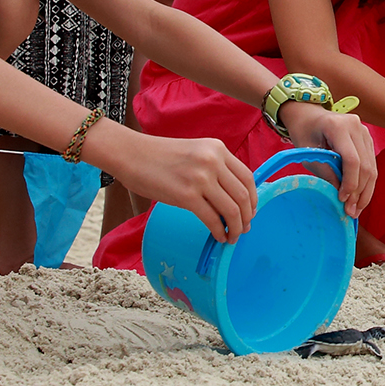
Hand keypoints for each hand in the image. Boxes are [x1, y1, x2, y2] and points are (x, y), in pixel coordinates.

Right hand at [107, 132, 257, 242]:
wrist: (131, 154)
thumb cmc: (158, 156)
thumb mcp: (195, 153)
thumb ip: (214, 169)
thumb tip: (230, 199)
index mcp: (217, 149)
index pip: (247, 177)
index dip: (253, 199)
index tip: (250, 211)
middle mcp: (213, 161)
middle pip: (243, 195)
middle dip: (247, 217)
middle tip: (244, 229)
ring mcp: (201, 178)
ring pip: (232, 210)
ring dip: (236, 227)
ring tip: (232, 236)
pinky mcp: (186, 195)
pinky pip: (212, 219)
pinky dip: (219, 231)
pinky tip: (218, 236)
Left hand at [282, 103, 377, 219]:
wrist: (308, 114)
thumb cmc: (304, 132)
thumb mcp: (307, 153)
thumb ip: (324, 172)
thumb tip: (340, 196)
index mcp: (338, 126)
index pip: (351, 160)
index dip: (349, 183)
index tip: (341, 199)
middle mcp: (356, 126)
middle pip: (365, 165)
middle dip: (359, 192)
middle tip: (351, 213)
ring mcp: (365, 132)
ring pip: (372, 167)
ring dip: (365, 191)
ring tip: (356, 210)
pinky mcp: (367, 139)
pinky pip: (371, 164)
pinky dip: (366, 183)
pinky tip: (359, 197)